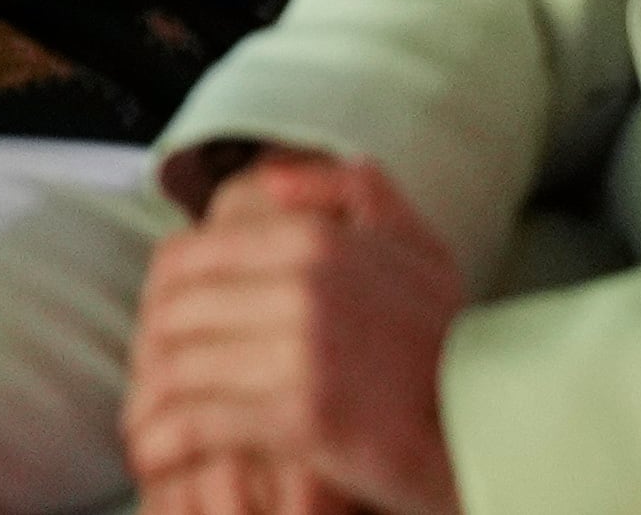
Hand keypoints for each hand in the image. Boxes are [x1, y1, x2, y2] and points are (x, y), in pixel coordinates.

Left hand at [122, 157, 466, 514]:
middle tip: (145, 392)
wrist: (497, 430)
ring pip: (177, 367)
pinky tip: (153, 459)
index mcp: (317, 238)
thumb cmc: (452, 346)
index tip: (155, 339)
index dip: (155, 302)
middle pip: (172, 314)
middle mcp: (306, 282)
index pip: (186, 259)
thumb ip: (354, 192)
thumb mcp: (419, 248)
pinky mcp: (305, 413)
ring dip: (147, 405)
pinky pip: (198, 421)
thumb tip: (270, 181)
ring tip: (143, 432)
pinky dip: (162, 441)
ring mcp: (304, 347)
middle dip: (146, 357)